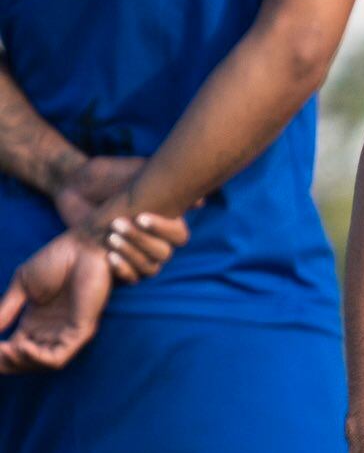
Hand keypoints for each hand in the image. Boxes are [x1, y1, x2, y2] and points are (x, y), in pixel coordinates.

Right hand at [0, 230, 111, 371]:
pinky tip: (22, 347)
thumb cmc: (57, 261)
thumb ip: (6, 309)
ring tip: (5, 351)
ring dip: (19, 362)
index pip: (14, 350)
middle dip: (6, 362)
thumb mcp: (23, 287)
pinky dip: (38, 358)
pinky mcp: (81, 331)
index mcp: (36, 324)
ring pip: (42, 364)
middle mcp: (51, 333)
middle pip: (27, 362)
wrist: (83, 246)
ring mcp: (67, 334)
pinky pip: (59, 357)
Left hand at [54, 160, 189, 280]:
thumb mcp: (132, 174)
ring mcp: (139, 254)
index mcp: (164, 219)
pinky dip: (123, 270)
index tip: (140, 218)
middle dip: (141, 241)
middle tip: (117, 225)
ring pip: (150, 267)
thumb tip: (200, 201)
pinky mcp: (121, 265)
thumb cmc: (105, 177)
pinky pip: (132, 278)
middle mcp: (156, 239)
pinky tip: (108, 257)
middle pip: (164, 253)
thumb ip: (162, 182)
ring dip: (131, 254)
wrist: (74, 185)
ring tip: (110, 239)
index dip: (163, 229)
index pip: (178, 235)